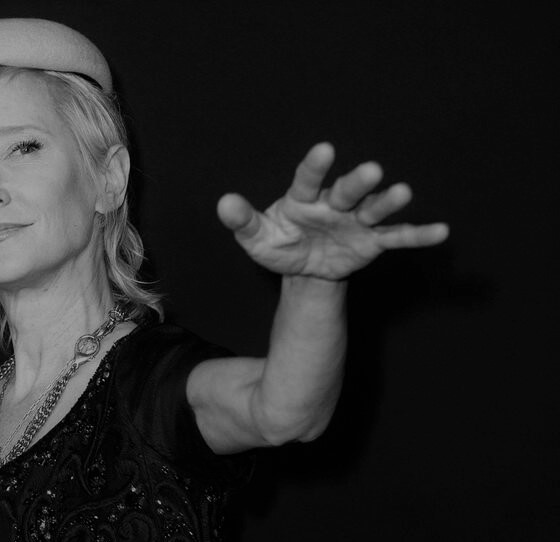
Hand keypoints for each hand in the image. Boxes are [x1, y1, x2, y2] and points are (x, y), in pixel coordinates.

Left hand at [217, 143, 448, 279]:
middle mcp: (333, 203)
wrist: (303, 267)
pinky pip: (397, 237)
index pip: (307, 179)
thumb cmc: (279, 243)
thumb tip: (223, 203)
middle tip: (372, 169)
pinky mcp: (372, 240)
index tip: (324, 149)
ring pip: (374, 208)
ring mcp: (356, 220)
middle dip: (358, 181)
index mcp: (303, 198)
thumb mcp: (256, 237)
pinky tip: (442, 231)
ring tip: (404, 191)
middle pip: (346, 190)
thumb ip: (242, 220)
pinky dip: (418, 235)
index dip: (315, 166)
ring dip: (389, 201)